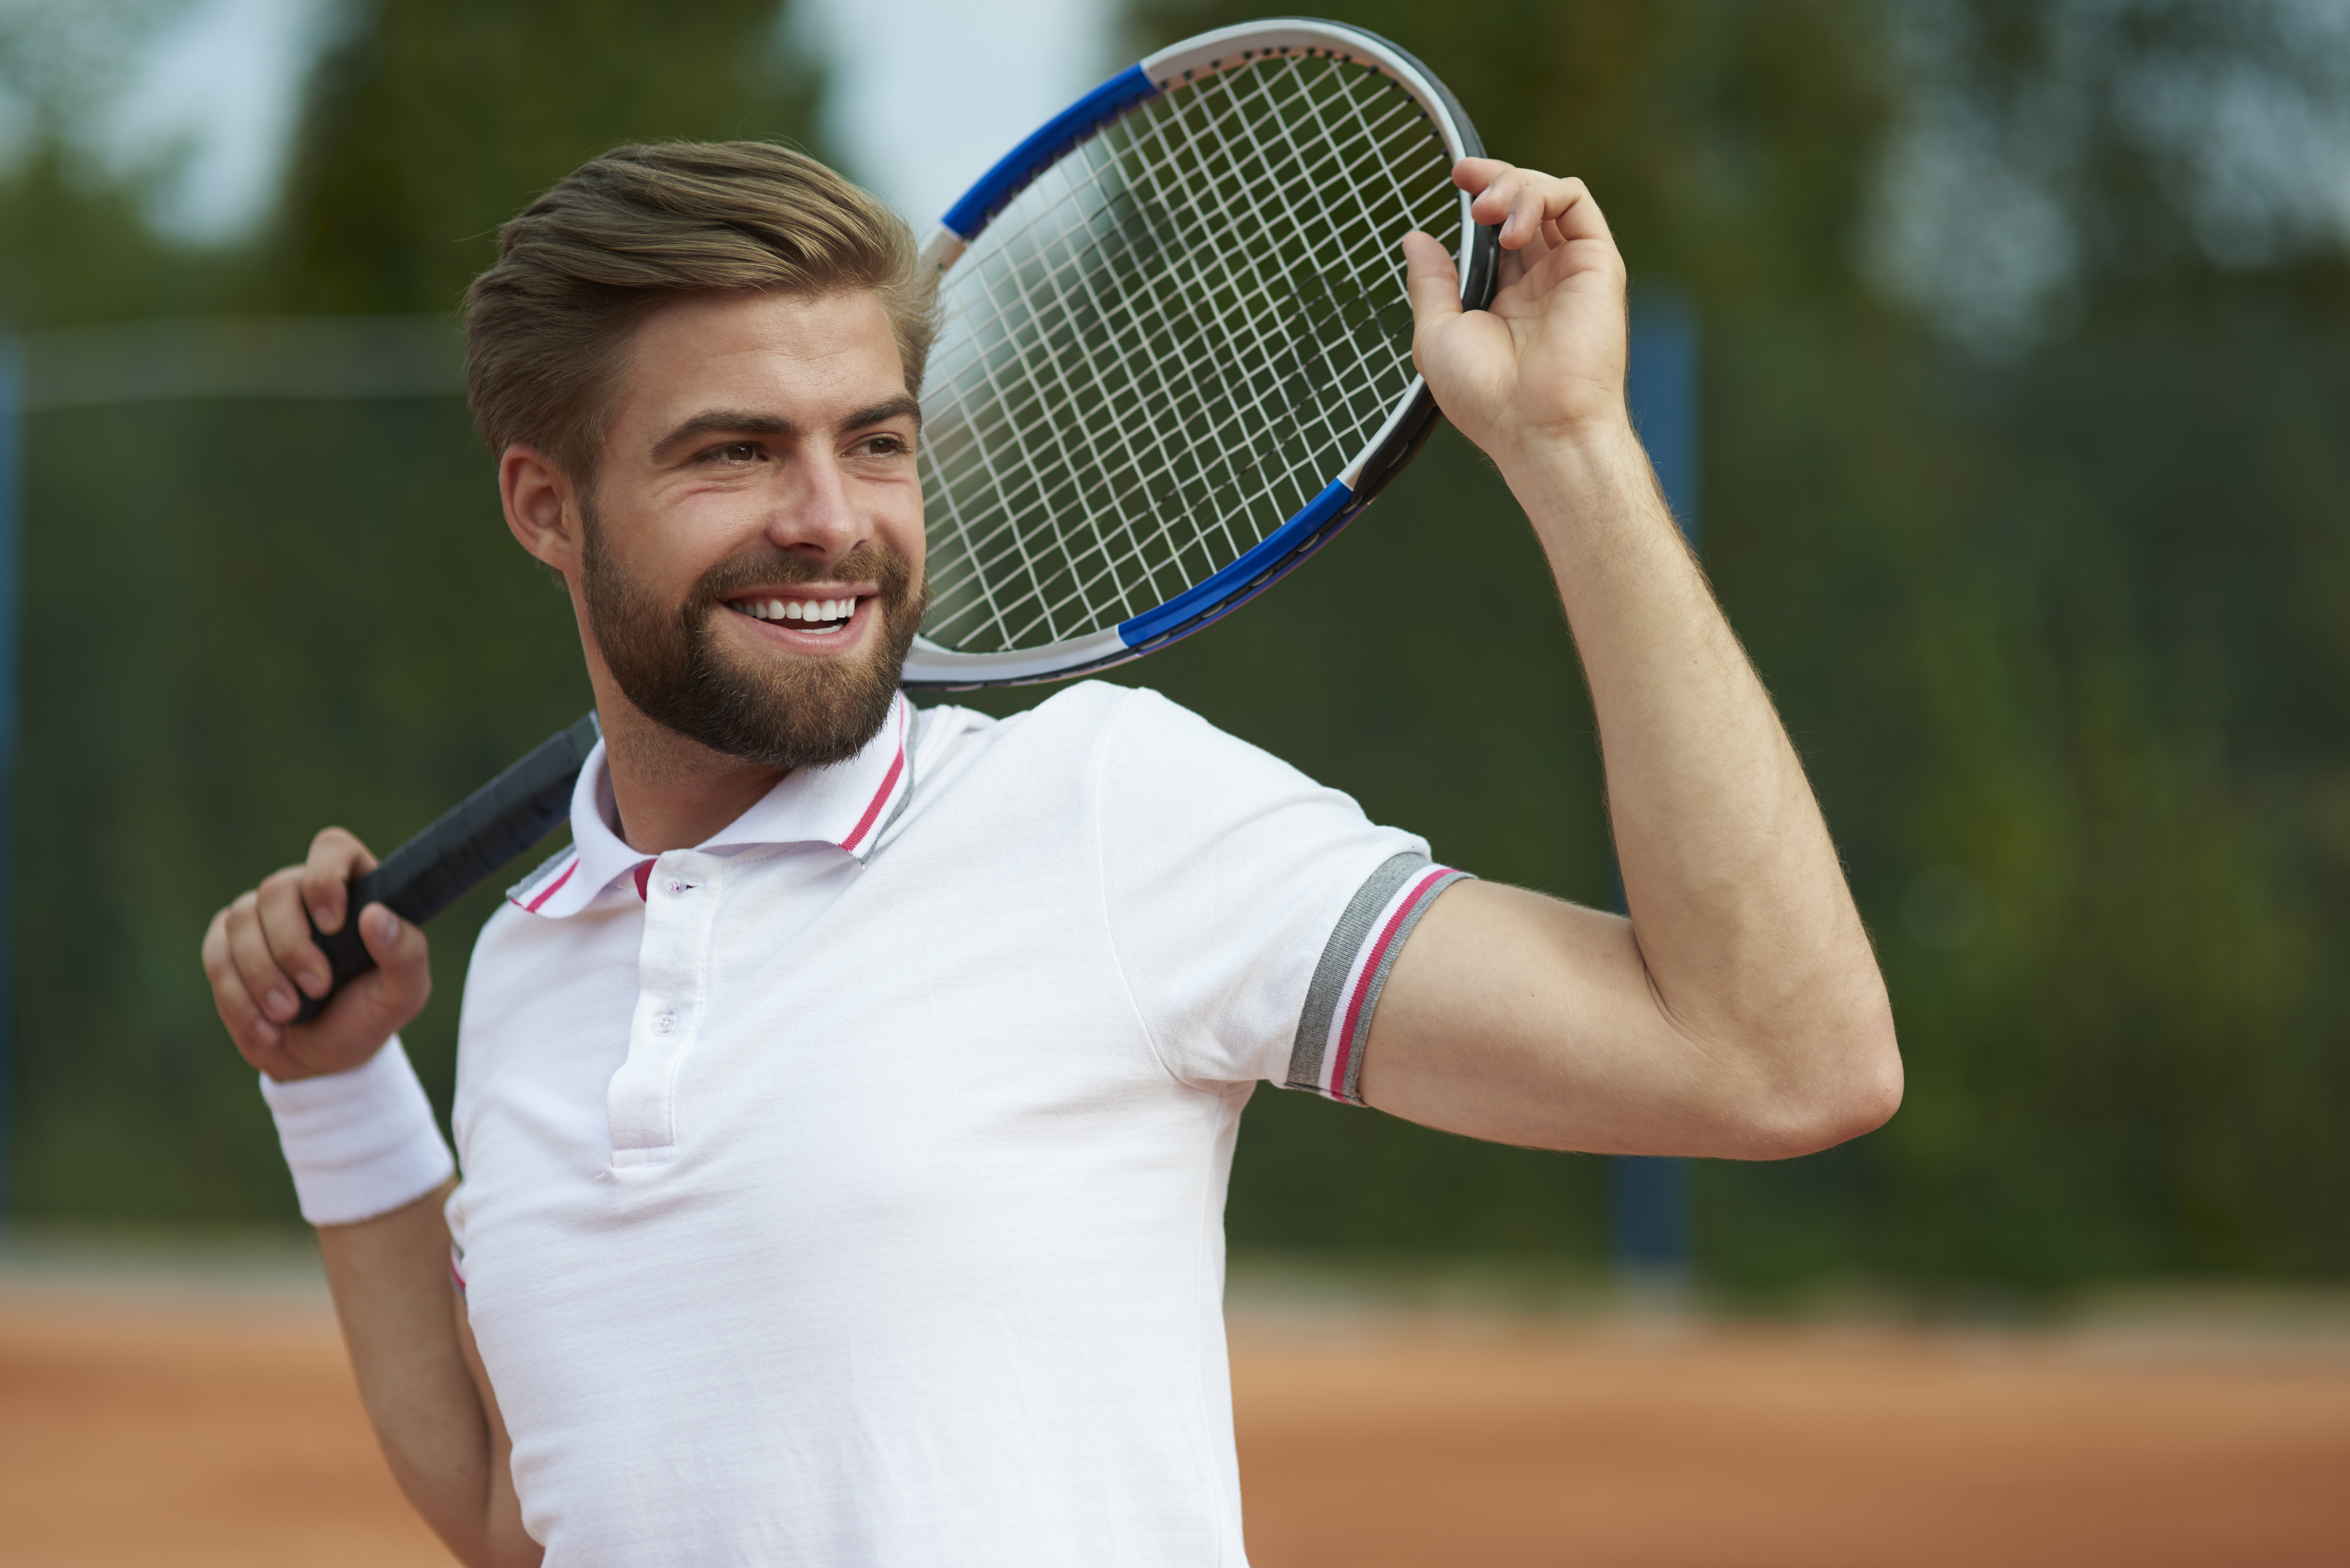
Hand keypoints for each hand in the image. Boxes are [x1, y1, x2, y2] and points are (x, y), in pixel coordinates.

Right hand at [200, 827, 431, 1082]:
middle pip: (276, 889)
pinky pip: (216, 956)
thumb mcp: (403, 993)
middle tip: (317, 988)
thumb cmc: (368, 1015)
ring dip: (264, 974)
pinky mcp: (225, 945)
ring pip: (240, 920)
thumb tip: (376, 915)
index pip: (332, 848)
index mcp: (353, 889)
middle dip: (292, 946)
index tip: (334, 925)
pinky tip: (268, 1027)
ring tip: (289, 1014)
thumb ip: (406, 953)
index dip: (325, 878)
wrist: (322, 1057)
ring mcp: (259, 917)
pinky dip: (240, 997)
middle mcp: (302, 893)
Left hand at [1400, 159, 1629, 467]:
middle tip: (1467, 183)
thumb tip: (1415, 238)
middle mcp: (1542, 279)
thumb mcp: (1438, 335)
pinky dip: (1542, 195)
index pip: (1497, 231)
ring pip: (1550, 194)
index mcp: (1506, 297)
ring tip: (1488, 213)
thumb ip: (1431, 284)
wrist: (1536, 425)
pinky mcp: (1597, 263)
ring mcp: (1571, 269)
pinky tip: (1514, 227)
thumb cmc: (1486, 395)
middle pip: (1524, 203)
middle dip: (1494, 180)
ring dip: (1515, 185)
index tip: (1457, 180)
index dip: (1481, 195)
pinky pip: (1577, 202)